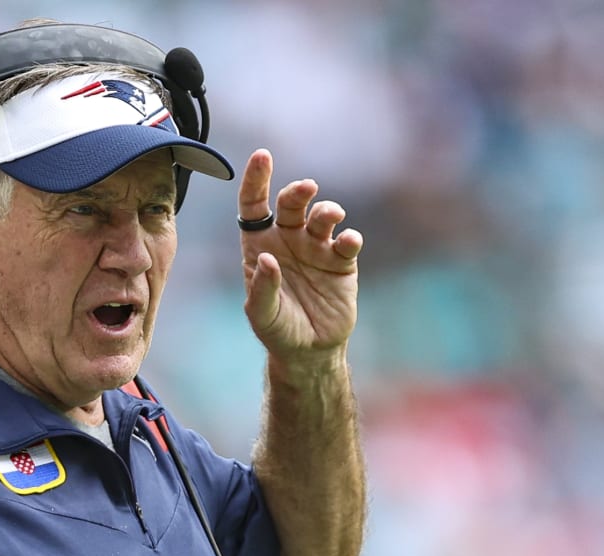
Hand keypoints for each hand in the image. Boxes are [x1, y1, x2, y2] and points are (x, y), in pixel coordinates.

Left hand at [238, 148, 362, 361]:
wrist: (309, 350)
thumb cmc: (278, 329)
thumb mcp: (262, 314)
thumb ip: (263, 288)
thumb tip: (267, 259)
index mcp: (261, 244)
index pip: (254, 205)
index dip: (256, 179)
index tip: (263, 156)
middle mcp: (289, 239)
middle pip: (292, 203)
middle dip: (299, 191)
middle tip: (307, 188)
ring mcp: (317, 248)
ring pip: (323, 216)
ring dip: (328, 211)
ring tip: (331, 216)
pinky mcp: (342, 262)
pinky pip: (347, 242)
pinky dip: (349, 238)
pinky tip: (347, 242)